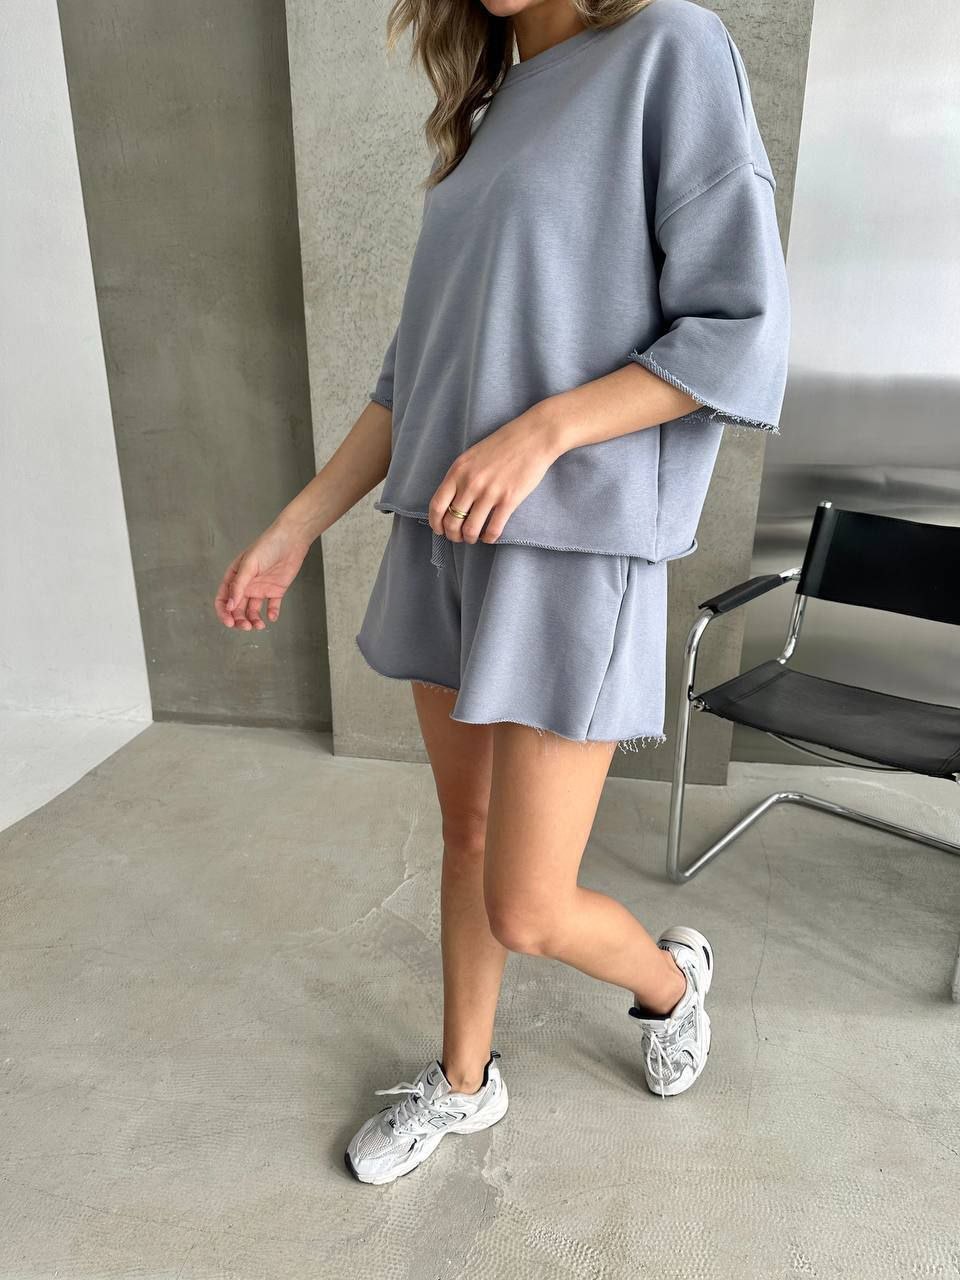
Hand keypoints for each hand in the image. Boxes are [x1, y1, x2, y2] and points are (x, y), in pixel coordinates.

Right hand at [214, 521, 310, 630]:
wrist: (291, 539)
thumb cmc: (267, 545)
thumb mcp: (249, 565)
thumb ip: (239, 586)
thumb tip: (230, 605)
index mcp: (235, 577)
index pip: (224, 599)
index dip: (224, 612)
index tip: (229, 622)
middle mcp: (246, 585)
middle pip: (238, 608)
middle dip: (239, 620)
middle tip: (246, 627)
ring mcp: (261, 588)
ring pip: (253, 610)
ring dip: (254, 619)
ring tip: (259, 625)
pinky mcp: (276, 591)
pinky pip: (271, 606)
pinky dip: (271, 614)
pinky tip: (271, 616)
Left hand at [427, 409, 560, 544]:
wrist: (533, 437)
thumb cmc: (503, 444)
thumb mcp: (472, 456)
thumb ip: (460, 476)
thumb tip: (452, 500)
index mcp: (458, 471)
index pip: (437, 505)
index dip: (436, 523)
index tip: (440, 530)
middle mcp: (470, 483)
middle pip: (452, 521)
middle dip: (453, 535)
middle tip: (458, 537)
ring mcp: (489, 492)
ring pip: (470, 529)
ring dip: (470, 539)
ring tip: (474, 538)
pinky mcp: (509, 500)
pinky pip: (493, 529)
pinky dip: (489, 538)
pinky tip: (490, 537)